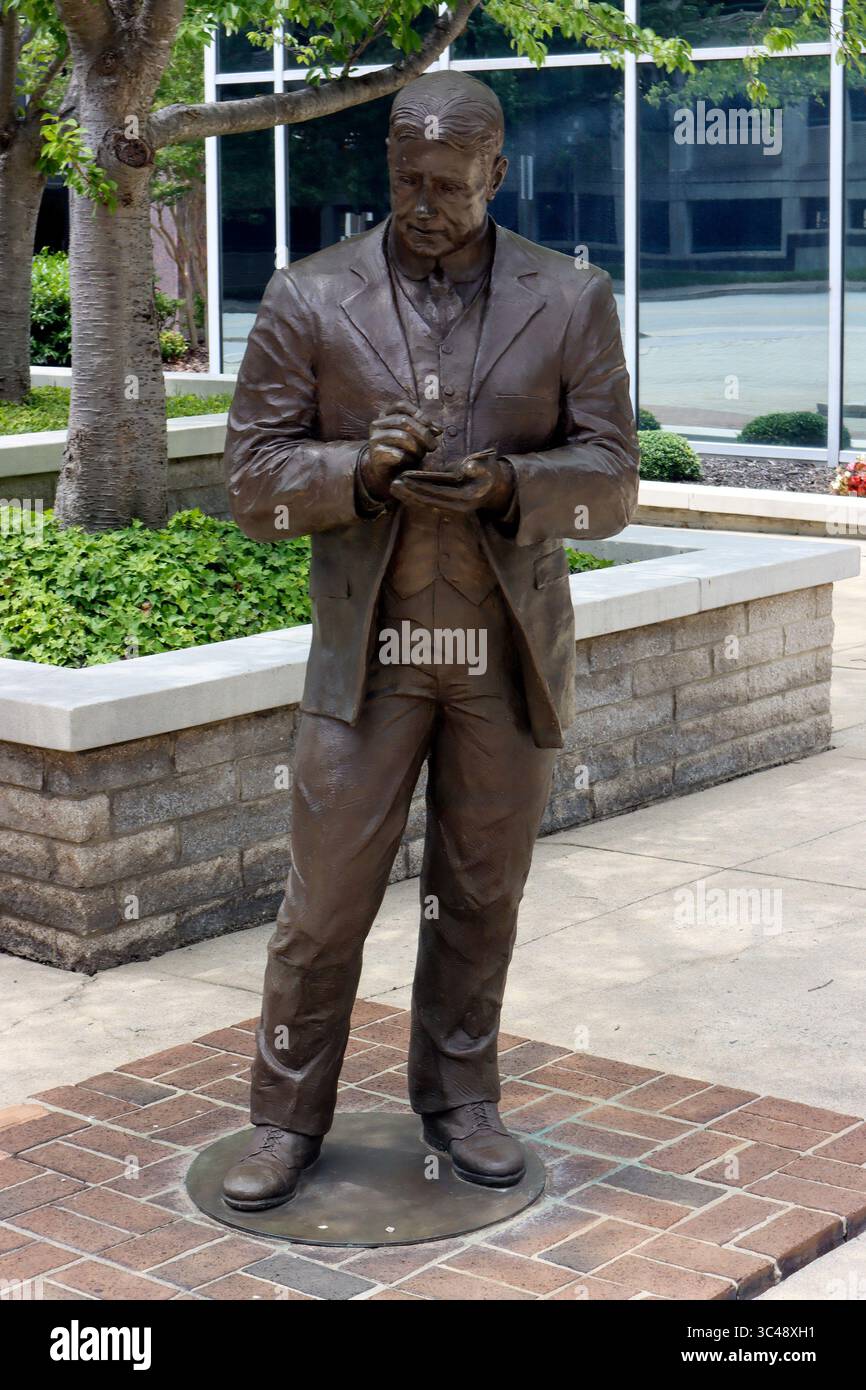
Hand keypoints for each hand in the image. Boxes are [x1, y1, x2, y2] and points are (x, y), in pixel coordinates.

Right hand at [360, 399, 441, 501]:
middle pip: (404, 420)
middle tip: (433, 446)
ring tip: (421, 455)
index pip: (401, 405)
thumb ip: (425, 429)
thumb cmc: (401, 449)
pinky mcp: (376, 455)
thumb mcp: (414, 436)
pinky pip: (398, 455)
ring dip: (418, 448)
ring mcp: (375, 439)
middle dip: (423, 433)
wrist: (384, 471)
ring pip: (402, 437)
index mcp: (386, 414)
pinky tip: (411, 461)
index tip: (430, 425)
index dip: (418, 413)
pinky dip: (410, 459)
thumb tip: (439, 429)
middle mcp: (377, 424)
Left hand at [390, 451, 514, 515]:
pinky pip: (427, 502)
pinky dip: (414, 497)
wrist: (493, 487)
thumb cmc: (488, 473)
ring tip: (392, 486)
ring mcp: (450, 508)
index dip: (421, 486)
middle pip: (428, 500)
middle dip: (409, 492)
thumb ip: (477, 466)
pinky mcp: (445, 505)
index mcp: (465, 497)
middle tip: (393, 484)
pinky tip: (401, 490)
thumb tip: (466, 466)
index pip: (438, 492)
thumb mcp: (487, 467)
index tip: (406, 478)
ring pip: (425, 503)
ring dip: (408, 496)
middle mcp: (456, 507)